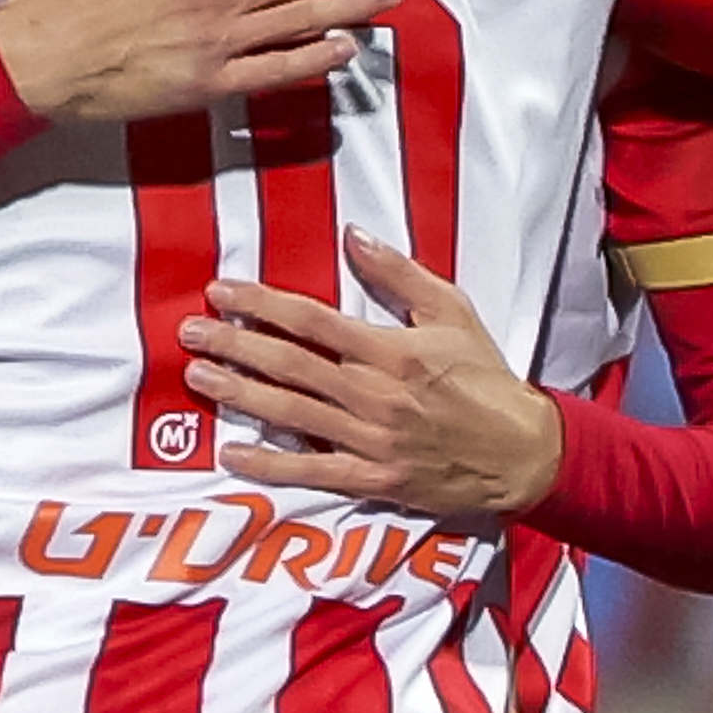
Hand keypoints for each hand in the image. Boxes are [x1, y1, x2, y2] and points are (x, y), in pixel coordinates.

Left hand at [182, 228, 564, 516]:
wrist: (523, 452)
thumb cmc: (486, 378)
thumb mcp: (452, 311)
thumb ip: (399, 273)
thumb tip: (352, 235)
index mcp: (390, 349)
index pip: (310, 320)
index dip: (260, 304)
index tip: (221, 292)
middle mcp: (373, 393)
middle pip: (288, 364)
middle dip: (233, 345)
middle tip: (189, 332)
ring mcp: (370, 439)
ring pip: (289, 413)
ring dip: (238, 395)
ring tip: (197, 377)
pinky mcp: (374, 478)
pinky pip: (311, 471)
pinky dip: (268, 465)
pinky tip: (231, 454)